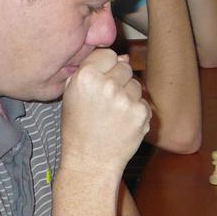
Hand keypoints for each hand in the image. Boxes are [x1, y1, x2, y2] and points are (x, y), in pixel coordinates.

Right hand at [60, 48, 150, 174]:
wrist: (91, 160)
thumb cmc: (79, 129)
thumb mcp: (72, 95)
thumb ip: (92, 71)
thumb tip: (123, 56)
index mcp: (85, 76)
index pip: (108, 54)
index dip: (105, 67)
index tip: (101, 80)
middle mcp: (106, 84)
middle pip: (124, 67)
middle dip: (118, 80)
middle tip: (106, 101)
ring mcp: (126, 99)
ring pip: (136, 84)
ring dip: (129, 95)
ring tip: (113, 114)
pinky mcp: (141, 113)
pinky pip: (144, 102)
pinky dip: (137, 111)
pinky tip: (122, 123)